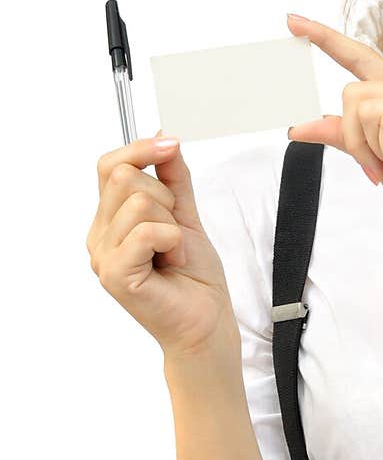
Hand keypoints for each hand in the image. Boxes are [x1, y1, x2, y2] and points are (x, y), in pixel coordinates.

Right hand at [87, 133, 239, 359]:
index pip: (109, 165)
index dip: (140, 150)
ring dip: (172, 224)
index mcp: (110, 219)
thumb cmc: (194, 276)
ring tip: (174, 252)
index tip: (172, 146)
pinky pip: (147, 231)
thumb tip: (163, 139)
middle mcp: (100, 235)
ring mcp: (103, 256)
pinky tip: (173, 262)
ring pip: (139, 202)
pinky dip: (173, 241)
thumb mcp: (186, 214)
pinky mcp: (115, 275)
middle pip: (124, 177)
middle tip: (176, 231)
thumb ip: (173, 178)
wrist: (206, 320)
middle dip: (165, 197)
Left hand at [286, 13, 382, 252]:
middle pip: (353, 94)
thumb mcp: (371, 158)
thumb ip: (342, 135)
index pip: (360, 57)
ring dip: (374, 149)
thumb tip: (297, 125)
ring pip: (366, 110)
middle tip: (380, 166)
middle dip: (354, 139)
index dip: (325, 39)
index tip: (292, 21)